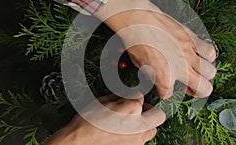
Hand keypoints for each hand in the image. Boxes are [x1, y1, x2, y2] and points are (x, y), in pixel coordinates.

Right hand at [43, 94, 164, 144]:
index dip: (133, 95)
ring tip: (132, 123)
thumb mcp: (102, 101)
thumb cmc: (87, 122)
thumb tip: (125, 95)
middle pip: (156, 114)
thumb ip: (119, 96)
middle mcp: (139, 124)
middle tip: (140, 109)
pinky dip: (137, 135)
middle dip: (148, 110)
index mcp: (132, 108)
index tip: (128, 98)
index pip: (141, 96)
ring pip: (152, 130)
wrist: (79, 142)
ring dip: (145, 124)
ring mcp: (137, 139)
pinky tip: (125, 133)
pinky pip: (142, 141)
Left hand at [95, 0, 216, 98]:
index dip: (161, 91)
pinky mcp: (192, 38)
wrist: (137, 19)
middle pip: (205, 90)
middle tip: (188, 86)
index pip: (168, 94)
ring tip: (194, 70)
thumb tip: (158, 81)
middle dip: (196, 91)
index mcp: (164, 78)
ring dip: (203, 74)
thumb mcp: (140, 66)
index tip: (157, 85)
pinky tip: (198, 54)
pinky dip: (206, 55)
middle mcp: (181, 68)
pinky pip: (210, 52)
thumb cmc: (135, 41)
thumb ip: (153, 77)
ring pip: (211, 72)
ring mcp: (189, 53)